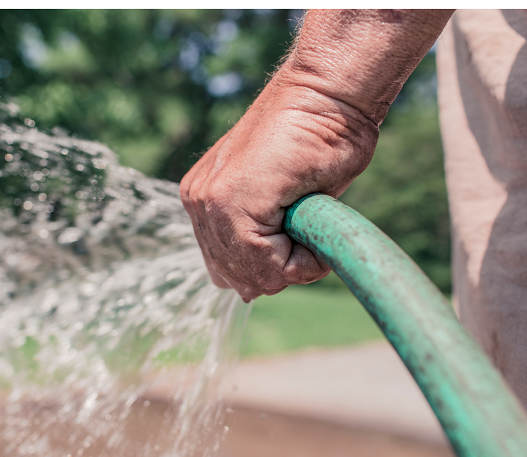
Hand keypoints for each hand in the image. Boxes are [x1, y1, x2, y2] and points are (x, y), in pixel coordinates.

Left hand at [180, 10, 450, 301]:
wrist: (328, 94)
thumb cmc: (319, 139)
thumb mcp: (284, 201)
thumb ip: (260, 237)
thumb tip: (246, 290)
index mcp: (205, 201)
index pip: (230, 270)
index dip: (274, 266)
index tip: (299, 230)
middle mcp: (198, 203)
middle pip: (237, 280)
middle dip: (279, 268)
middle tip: (305, 225)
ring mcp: (208, 202)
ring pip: (253, 277)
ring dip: (292, 263)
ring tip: (308, 218)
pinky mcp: (227, 202)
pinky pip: (266, 265)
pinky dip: (302, 259)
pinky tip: (311, 219)